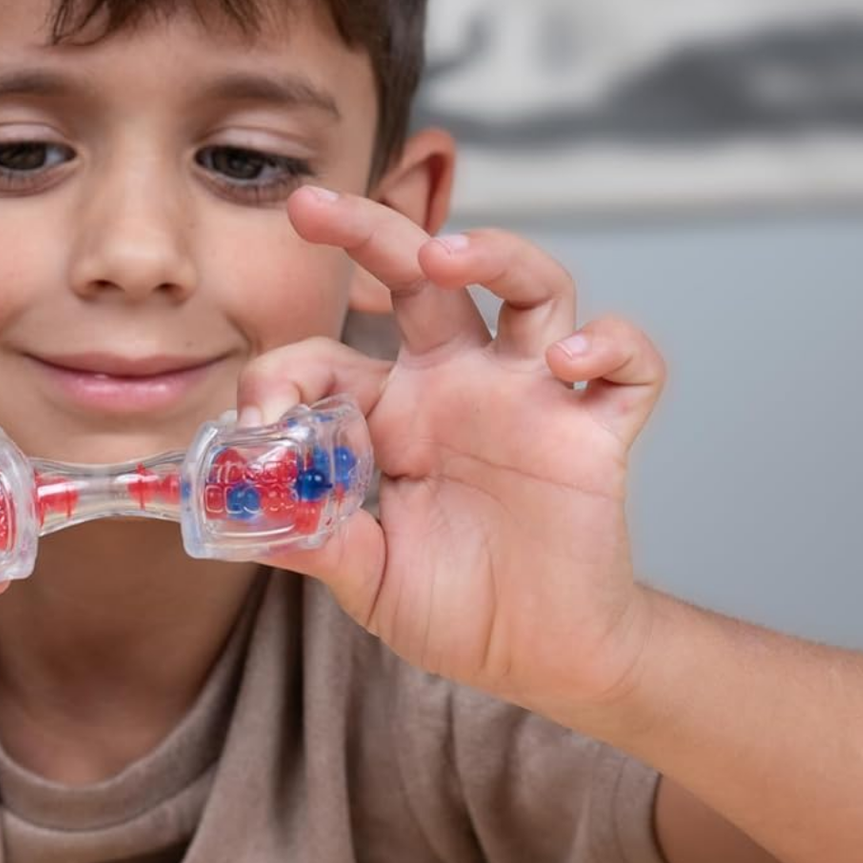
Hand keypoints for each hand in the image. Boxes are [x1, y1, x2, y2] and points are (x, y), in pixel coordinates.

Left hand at [235, 189, 661, 719]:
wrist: (541, 658)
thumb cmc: (455, 606)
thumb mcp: (361, 574)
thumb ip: (308, 537)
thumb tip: (234, 509)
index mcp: (394, 410)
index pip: (329, 355)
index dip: (282, 376)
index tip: (256, 423)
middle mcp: (461, 384)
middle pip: (422, 273)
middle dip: (369, 228)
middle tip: (311, 204)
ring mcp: (532, 399)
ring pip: (533, 286)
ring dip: (495, 254)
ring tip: (447, 258)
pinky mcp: (597, 432)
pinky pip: (629, 366)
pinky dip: (611, 345)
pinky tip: (569, 361)